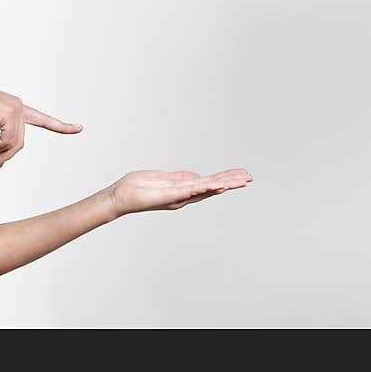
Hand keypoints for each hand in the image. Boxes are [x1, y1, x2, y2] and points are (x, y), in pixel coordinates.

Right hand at [0, 75, 82, 173]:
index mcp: (12, 109)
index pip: (40, 118)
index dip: (59, 126)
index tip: (78, 128)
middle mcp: (18, 107)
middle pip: (18, 144)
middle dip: (1, 158)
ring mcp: (16, 109)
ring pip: (13, 145)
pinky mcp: (11, 113)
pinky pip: (6, 142)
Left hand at [109, 168, 252, 217]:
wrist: (120, 197)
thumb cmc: (137, 188)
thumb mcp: (163, 178)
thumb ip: (180, 178)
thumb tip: (196, 176)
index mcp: (183, 190)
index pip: (209, 183)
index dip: (226, 179)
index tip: (242, 174)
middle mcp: (184, 195)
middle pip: (212, 187)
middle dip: (231, 182)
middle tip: (250, 177)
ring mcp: (177, 196)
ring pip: (205, 189)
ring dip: (224, 184)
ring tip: (241, 180)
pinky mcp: (169, 195)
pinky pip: (190, 190)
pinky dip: (204, 187)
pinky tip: (217, 184)